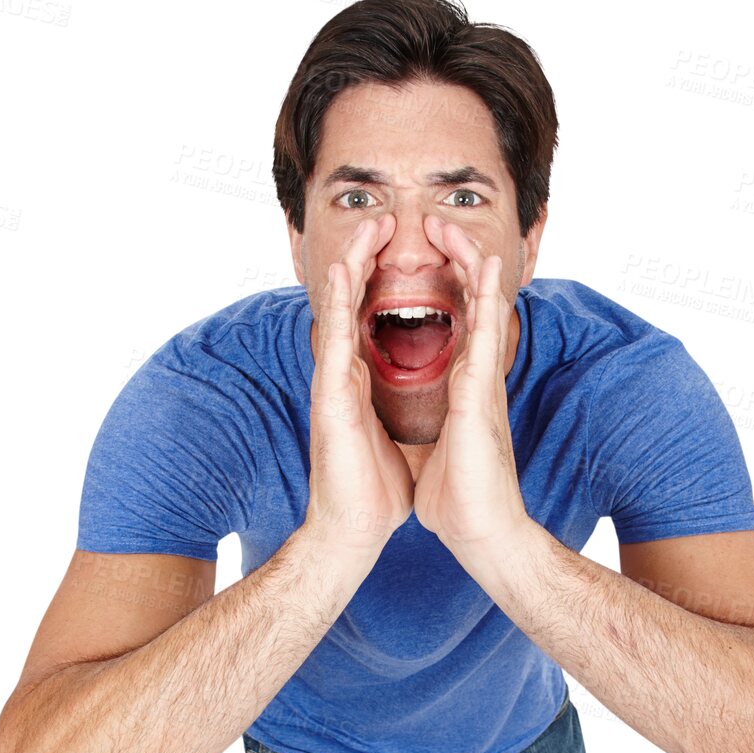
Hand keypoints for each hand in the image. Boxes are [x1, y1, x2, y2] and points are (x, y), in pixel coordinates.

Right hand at [304, 215, 414, 557]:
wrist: (355, 532)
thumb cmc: (376, 492)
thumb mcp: (400, 435)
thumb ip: (402, 407)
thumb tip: (423, 396)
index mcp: (361, 383)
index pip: (369, 317)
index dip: (380, 279)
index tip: (398, 245)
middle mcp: (343, 377)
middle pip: (351, 303)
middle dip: (364, 258)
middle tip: (381, 220)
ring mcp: (332, 386)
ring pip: (338, 312)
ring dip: (350, 267)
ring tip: (364, 229)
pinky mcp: (330, 403)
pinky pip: (334, 343)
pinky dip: (336, 306)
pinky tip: (340, 274)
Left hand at [412, 217, 530, 559]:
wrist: (479, 534)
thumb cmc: (461, 499)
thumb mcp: (439, 448)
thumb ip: (436, 426)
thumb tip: (426, 425)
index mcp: (463, 389)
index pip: (458, 326)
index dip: (448, 288)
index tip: (433, 256)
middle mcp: (477, 379)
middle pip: (474, 306)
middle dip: (461, 262)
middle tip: (444, 224)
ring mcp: (483, 385)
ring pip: (483, 310)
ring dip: (473, 266)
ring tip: (462, 229)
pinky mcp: (479, 398)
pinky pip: (482, 336)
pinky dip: (484, 298)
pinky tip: (485, 269)